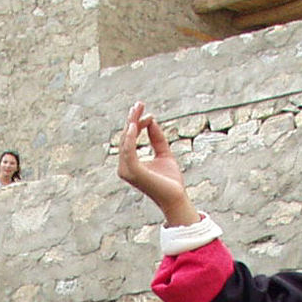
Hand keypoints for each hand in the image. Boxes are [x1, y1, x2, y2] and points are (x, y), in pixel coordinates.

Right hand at [117, 102, 196, 226]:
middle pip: (126, 138)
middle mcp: (125, 167)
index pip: (130, 139)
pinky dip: (131, 138)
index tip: (150, 114)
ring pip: (126, 142)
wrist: (176, 197)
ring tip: (137, 109)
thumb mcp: (164, 153)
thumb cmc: (170, 180)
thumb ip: (157, 138)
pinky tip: (135, 125)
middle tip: (139, 103)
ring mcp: (128, 170)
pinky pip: (128, 151)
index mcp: (131, 163)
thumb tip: (151, 120)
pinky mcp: (133, 172)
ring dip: (131, 124)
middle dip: (132, 119)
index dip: (138, 124)